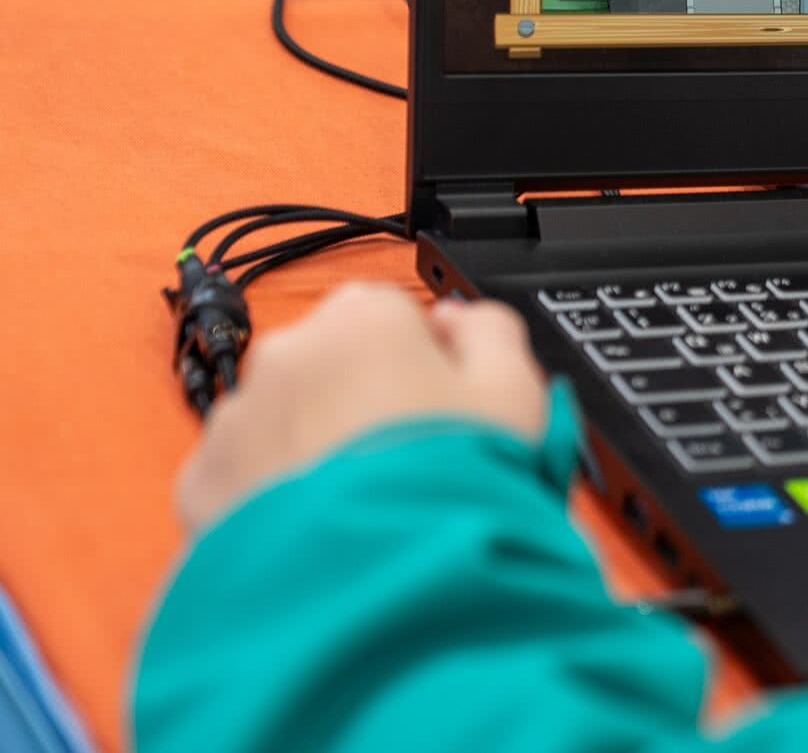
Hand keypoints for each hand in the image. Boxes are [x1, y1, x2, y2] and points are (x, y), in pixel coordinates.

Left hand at [175, 284, 546, 533]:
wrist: (382, 584)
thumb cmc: (452, 484)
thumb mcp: (514, 392)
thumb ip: (490, 332)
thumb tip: (457, 319)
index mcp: (364, 318)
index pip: (391, 314)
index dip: (423, 361)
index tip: (442, 407)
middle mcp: (287, 353)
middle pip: (330, 362)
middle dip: (360, 399)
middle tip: (406, 461)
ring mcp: (236, 418)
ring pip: (281, 418)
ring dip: (313, 446)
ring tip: (364, 504)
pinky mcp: (200, 484)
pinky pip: (240, 476)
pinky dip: (269, 496)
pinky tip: (318, 529)